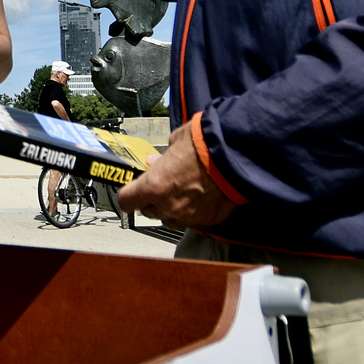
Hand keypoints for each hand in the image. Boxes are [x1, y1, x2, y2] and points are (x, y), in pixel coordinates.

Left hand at [117, 122, 237, 228]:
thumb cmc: (205, 144)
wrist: (237, 155)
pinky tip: (200, 197)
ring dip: (170, 208)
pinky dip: (193, 212)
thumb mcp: (176, 142)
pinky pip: (193, 221)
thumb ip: (161, 158)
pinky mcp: (208, 221)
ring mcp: (189, 217)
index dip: (128, 194)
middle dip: (151, 199)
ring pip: (170, 219)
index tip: (132, 189)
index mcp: (154, 186)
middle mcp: (169, 206)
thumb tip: (155, 161)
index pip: (126, 201)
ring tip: (181, 192)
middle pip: (148, 211)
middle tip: (161, 184)